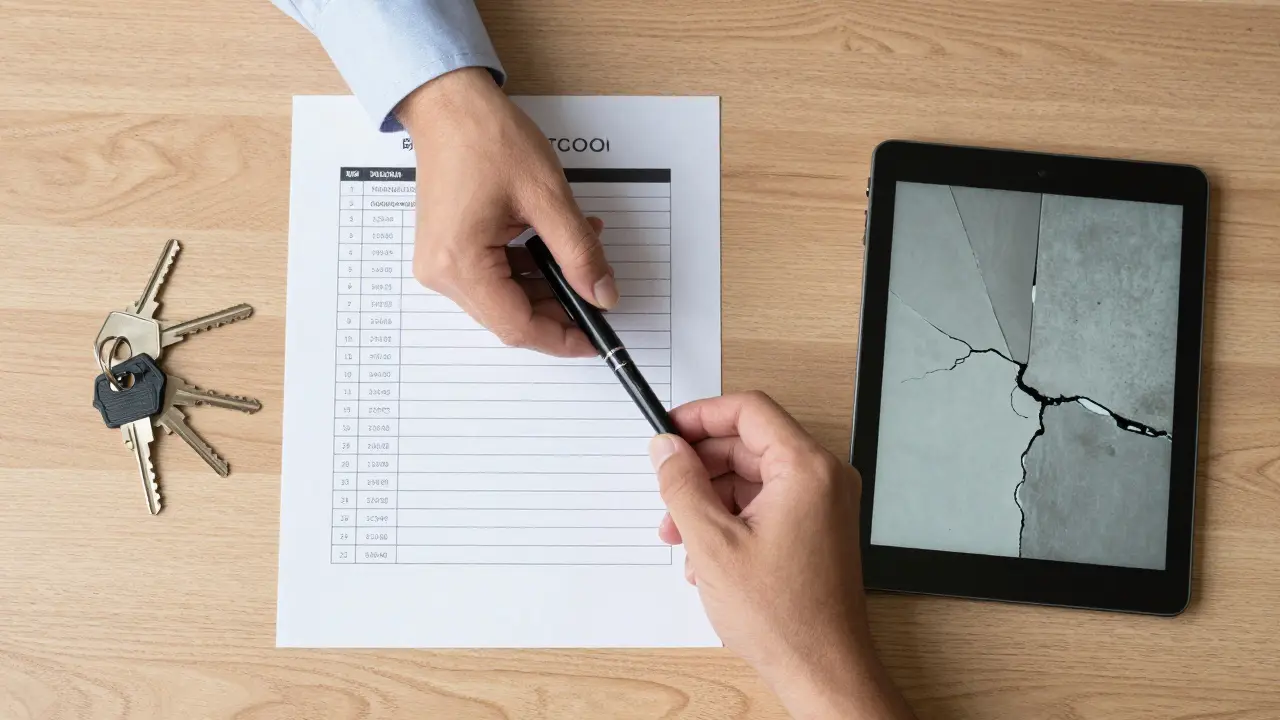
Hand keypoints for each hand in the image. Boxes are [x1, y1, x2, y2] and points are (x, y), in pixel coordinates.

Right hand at [396, 68, 615, 355]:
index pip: (517, 326)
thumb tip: (602, 295)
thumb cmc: (485, 137)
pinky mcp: (448, 252)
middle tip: (598, 292)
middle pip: (511, 317)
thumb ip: (579, 252)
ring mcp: (441, 264)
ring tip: (581, 252)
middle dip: (559, 308)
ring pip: (506, 299)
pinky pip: (494, 278)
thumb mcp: (548, 197)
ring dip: (548, 284)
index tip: (596, 337)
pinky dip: (529, 269)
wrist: (448, 105)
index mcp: (460, 263)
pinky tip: (554, 245)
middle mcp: (442, 273)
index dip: (562, 338)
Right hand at [649, 392, 914, 719]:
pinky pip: (766, 504)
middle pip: (748, 445)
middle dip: (700, 468)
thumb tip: (665, 448)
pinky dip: (731, 519)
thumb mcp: (712, 542)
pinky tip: (704, 555)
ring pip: (752, 478)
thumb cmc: (784, 616)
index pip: (749, 411)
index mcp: (807, 469)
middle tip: (665, 489)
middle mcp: (823, 479)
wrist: (822, 670)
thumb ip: (682, 485)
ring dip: (709, 500)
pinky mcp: (816, 529)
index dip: (701, 416)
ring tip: (679, 536)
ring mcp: (823, 505)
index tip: (668, 431)